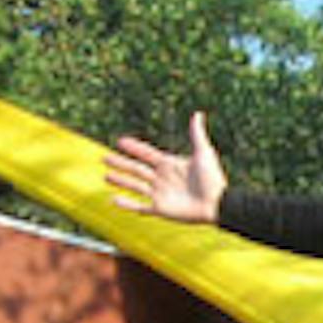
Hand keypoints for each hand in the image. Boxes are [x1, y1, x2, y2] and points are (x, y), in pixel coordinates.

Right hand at [106, 111, 227, 223]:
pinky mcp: (160, 209)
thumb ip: (197, 134)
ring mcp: (160, 194)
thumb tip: (198, 113)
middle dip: (121, 163)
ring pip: (134, 186)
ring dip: (120, 181)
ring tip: (106, 176)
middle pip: (136, 169)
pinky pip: (140, 207)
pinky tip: (113, 199)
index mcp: (169, 164)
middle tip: (104, 158)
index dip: (135, 147)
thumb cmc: (213, 178)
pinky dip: (127, 204)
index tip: (121, 141)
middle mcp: (162, 179)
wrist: (218, 204)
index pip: (147, 154)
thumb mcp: (204, 152)